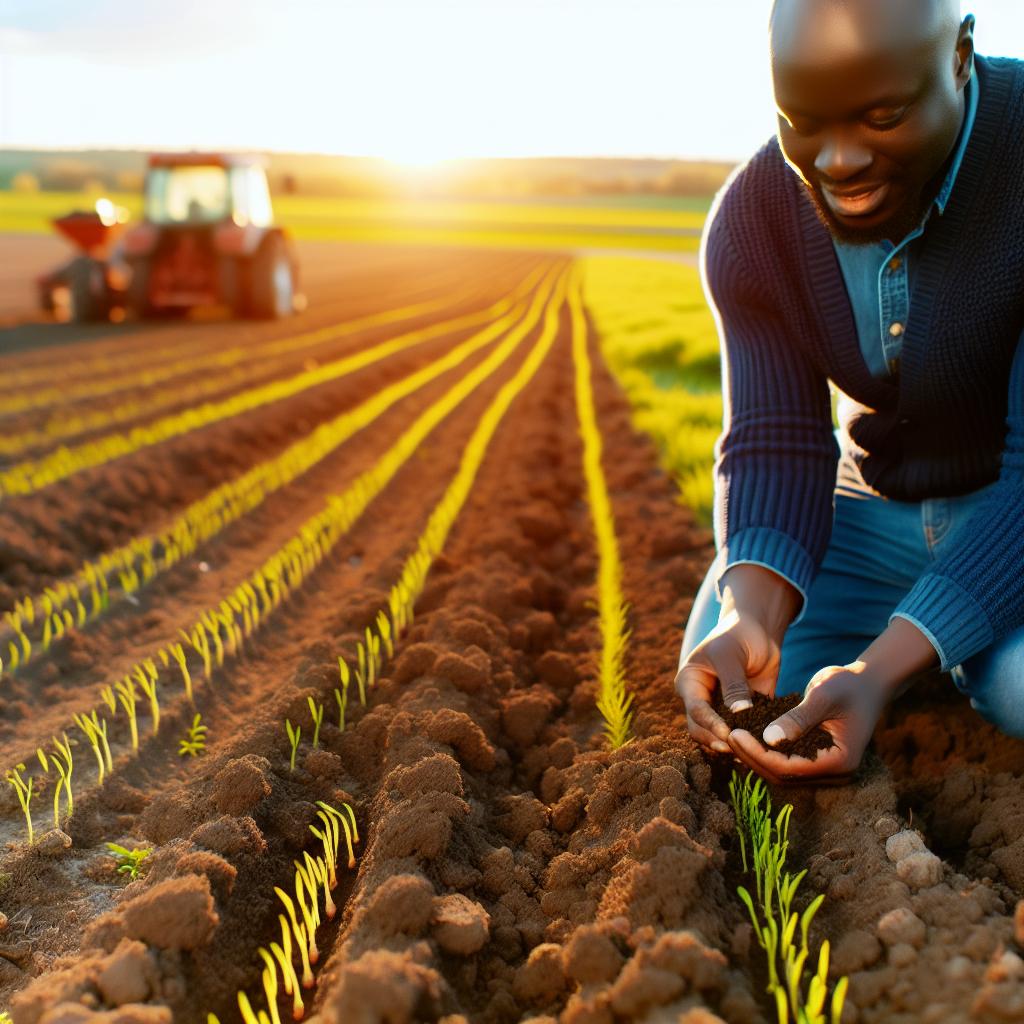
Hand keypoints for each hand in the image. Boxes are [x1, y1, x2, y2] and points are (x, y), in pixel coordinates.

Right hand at [675, 607, 783, 755]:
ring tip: (752, 752)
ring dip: (733, 745)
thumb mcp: (731, 655)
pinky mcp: (739, 715)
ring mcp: (718, 709)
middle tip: (740, 749)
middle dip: (718, 740)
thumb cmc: (738, 635)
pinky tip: (763, 746)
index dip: (711, 724)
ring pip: (718, 736)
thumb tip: (739, 713)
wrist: (758, 632)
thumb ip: (733, 684)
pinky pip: (741, 733)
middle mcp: (700, 699)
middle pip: (701, 730)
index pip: (696, 710)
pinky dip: (749, 740)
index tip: (729, 734)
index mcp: (690, 683)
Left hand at [727, 662, 889, 783]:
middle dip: (752, 757)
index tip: (734, 733)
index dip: (758, 753)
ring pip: (781, 772)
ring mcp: (825, 768)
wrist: (867, 683)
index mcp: (840, 761)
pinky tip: (745, 737)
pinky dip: (765, 752)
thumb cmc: (848, 685)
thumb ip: (798, 718)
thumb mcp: (823, 695)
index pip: (790, 767)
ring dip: (755, 756)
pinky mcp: (816, 759)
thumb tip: (768, 739)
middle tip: (726, 734)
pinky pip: (785, 762)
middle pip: (783, 775)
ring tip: (731, 735)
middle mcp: (833, 772)